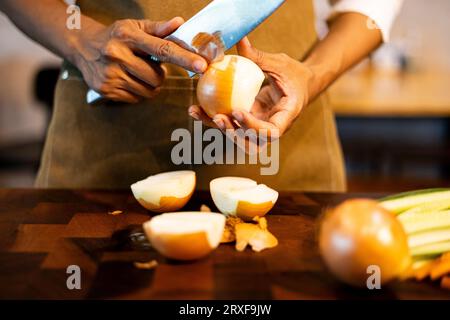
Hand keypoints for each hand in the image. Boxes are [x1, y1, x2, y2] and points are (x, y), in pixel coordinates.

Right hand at [72, 17, 207, 102]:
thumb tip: (180, 23)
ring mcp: (110, 74)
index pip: (162, 48)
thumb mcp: (135, 26)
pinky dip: (138, 91)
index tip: (201, 65)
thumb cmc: (116, 36)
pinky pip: (136, 98)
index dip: (184, 58)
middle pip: (157, 76)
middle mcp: (117, 55)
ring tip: (138, 72)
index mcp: (128, 36)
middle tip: (148, 65)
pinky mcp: (106, 90)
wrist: (83, 47)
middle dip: (159, 74)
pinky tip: (128, 79)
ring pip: (149, 90)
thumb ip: (159, 29)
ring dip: (150, 84)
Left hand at [189, 37, 313, 138]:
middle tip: (218, 118)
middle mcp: (272, 127)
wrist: (301, 85)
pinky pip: (231, 125)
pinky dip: (214, 120)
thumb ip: (260, 58)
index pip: (271, 131)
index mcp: (286, 116)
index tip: (237, 111)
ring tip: (199, 112)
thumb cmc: (294, 73)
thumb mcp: (281, 64)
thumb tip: (240, 40)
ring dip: (218, 129)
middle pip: (253, 143)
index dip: (253, 127)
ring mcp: (259, 128)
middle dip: (234, 134)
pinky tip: (196, 109)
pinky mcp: (248, 123)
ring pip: (238, 138)